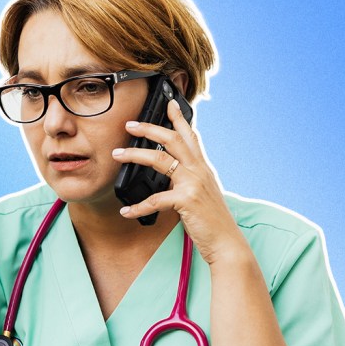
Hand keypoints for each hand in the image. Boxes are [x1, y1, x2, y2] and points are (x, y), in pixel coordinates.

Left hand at [111, 100, 246, 265]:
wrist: (226, 242)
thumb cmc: (212, 221)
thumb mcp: (203, 194)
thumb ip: (189, 181)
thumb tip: (172, 177)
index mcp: (202, 168)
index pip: (191, 136)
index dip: (179, 118)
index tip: (169, 103)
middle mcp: (199, 171)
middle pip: (172, 139)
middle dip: (150, 128)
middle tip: (130, 124)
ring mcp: (193, 184)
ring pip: (160, 160)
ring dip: (135, 155)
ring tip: (117, 154)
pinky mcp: (186, 200)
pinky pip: (155, 200)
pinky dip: (137, 206)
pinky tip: (126, 211)